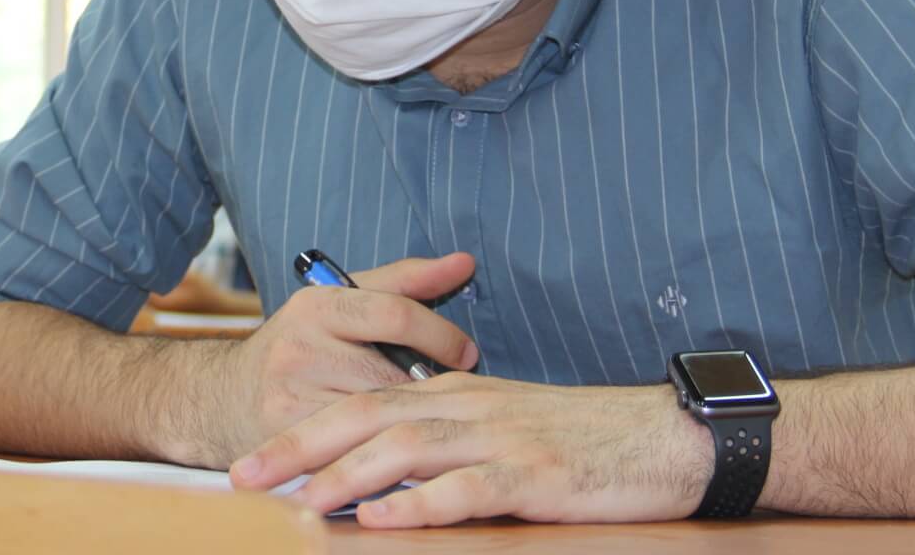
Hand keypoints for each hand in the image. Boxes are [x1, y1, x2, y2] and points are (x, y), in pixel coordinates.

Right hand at [185, 253, 480, 465]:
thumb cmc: (300, 348)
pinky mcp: (290, 440)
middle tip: (454, 394)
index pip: (394, 311)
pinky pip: (359, 448)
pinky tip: (402, 450)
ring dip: (412, 420)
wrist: (221, 401)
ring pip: (379, 413)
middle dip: (429, 384)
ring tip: (431, 421)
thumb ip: (404, 281)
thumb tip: (465, 261)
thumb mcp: (341, 303)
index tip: (467, 353)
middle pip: (391, 370)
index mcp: (316, 305)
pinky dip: (386, 449)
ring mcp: (292, 396)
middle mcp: (300, 346)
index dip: (441, 334)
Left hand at [230, 371, 712, 525]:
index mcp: (460, 394)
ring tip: (300, 501)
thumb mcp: (511, 422)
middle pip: (368, 417)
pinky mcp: (537, 475)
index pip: (366, 403)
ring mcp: (502, 439)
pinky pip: (469, 488)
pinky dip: (422, 503)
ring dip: (347, 474)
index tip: (253, 460)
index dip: (305, 430)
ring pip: (408, 448)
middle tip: (243, 476)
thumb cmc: (590, 438)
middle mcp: (470, 407)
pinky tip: (385, 519)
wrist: (670, 435)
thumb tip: (395, 461)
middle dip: (300, 447)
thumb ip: (454, 432)